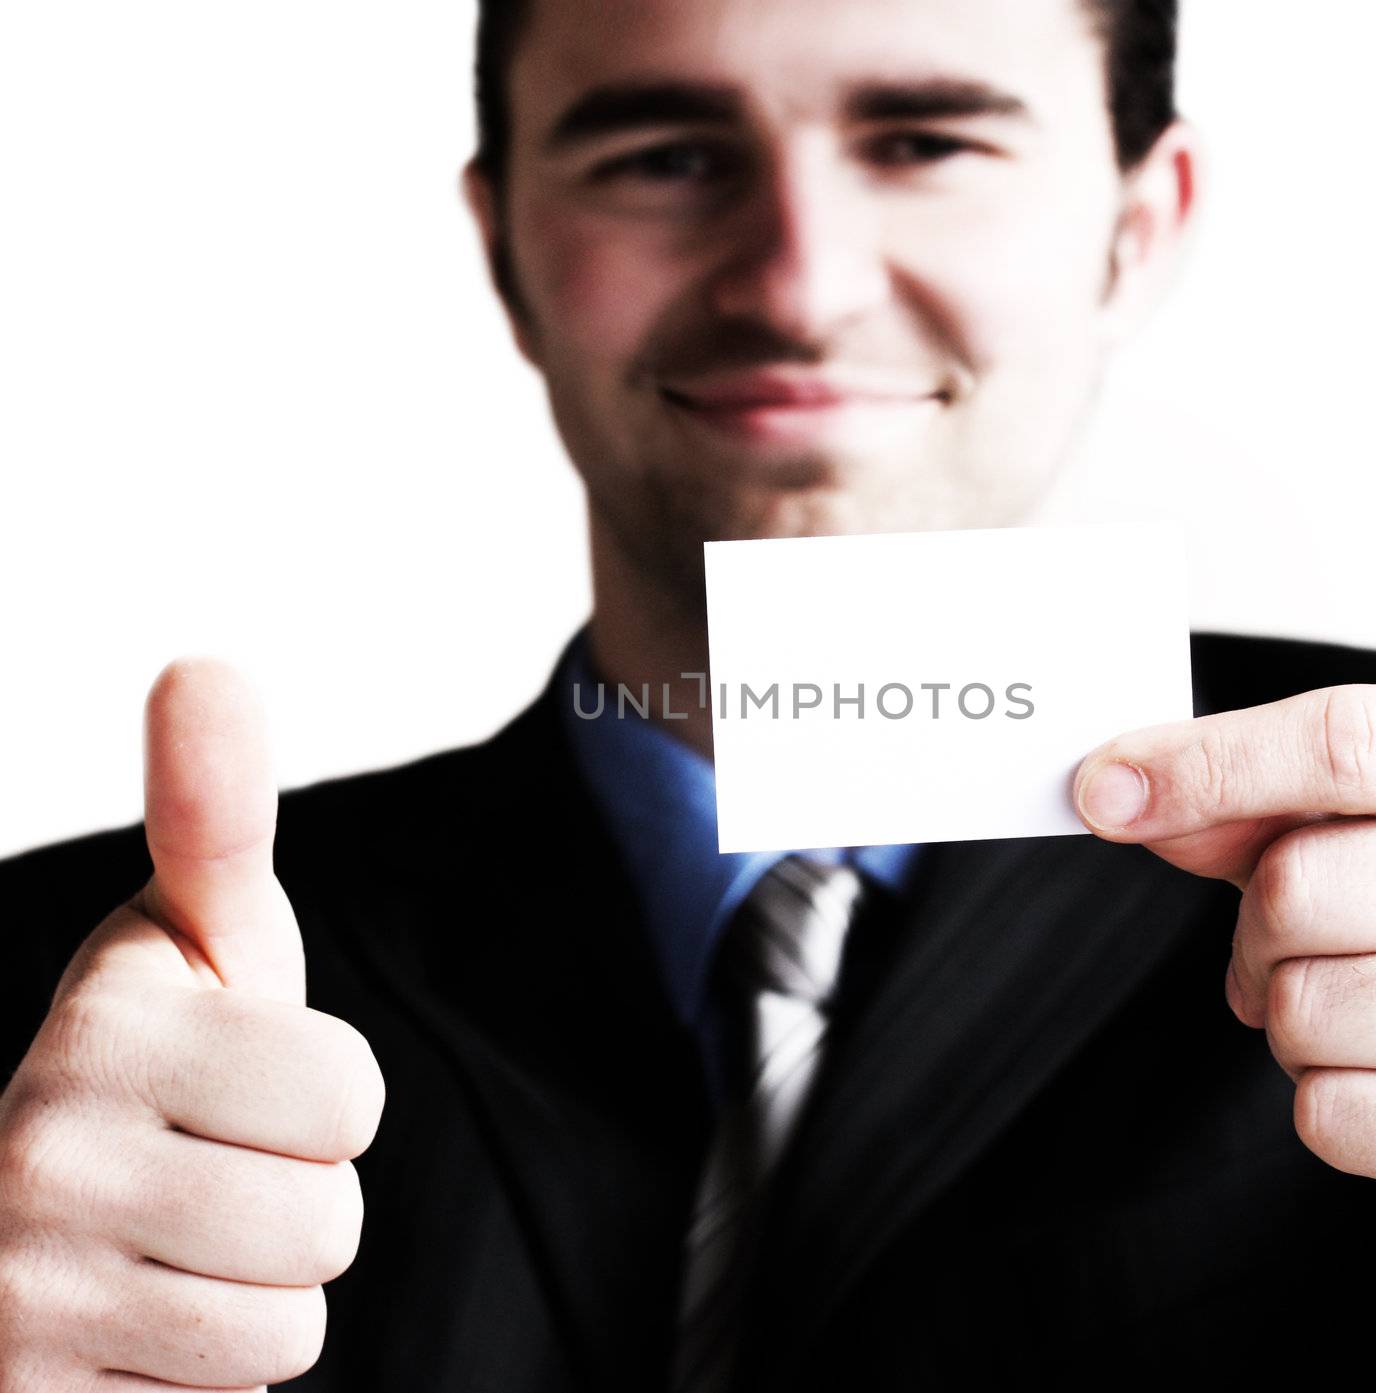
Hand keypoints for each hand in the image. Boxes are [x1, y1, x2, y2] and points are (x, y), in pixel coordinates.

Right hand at [0, 660, 385, 1390]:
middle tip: (210, 1169)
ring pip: (287, 1324)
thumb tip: (206, 667)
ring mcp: (17, 1286)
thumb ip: (214, 815)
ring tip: (178, 1242)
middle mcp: (38, 1146)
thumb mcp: (195, 938)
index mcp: (104, 1020)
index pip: (348, 1098)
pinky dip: (207, 1366)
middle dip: (297, 1198)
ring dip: (259, 1288)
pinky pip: (231, 1392)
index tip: (237, 1073)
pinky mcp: (29, 1389)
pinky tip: (142, 1315)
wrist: (20, 1220)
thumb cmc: (162, 1061)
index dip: (322, 1096)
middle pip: (330, 1219)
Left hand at [1071, 684, 1375, 1293]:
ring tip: (1372, 1017)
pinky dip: (1333, 1106)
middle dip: (1256, 927)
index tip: (1104, 788)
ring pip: (1301, 1008)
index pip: (1349, 740)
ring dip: (1292, 1020)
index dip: (1207, 763)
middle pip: (1300, 885)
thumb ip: (1271, 805)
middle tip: (1293, 945)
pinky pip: (1331, 1112)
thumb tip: (1126, 793)